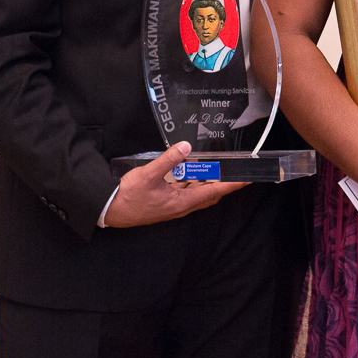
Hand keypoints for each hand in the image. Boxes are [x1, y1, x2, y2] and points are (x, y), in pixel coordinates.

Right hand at [104, 142, 244, 227]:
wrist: (110, 210)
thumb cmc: (129, 195)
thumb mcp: (148, 174)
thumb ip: (168, 160)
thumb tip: (186, 146)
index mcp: (181, 202)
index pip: (213, 192)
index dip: (231, 185)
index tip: (247, 180)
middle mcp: (181, 207)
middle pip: (209, 195)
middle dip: (222, 183)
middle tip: (233, 170)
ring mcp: (174, 207)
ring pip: (197, 195)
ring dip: (206, 183)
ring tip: (214, 167)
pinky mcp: (166, 205)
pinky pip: (186, 194)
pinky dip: (192, 183)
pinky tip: (189, 172)